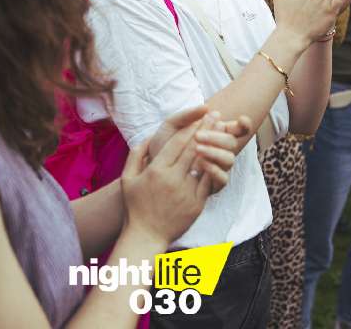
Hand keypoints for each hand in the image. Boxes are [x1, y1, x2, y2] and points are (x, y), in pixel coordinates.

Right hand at [121, 109, 222, 243]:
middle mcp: (172, 179)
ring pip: (203, 163)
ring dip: (215, 144)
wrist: (146, 236)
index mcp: (156, 171)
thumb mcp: (127, 178)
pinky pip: (208, 182)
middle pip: (193, 148)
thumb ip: (136, 154)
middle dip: (206, 129)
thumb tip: (147, 137)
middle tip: (216, 115)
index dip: (190, 127)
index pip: (177, 143)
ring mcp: (186, 192)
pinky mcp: (196, 204)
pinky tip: (221, 155)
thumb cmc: (135, 206)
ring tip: (223, 130)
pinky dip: (215, 167)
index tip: (199, 115)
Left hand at [147, 108, 250, 192]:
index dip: (244, 125)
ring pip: (230, 159)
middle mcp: (219, 151)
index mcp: (214, 135)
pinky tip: (200, 164)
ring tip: (197, 149)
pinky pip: (223, 179)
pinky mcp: (211, 184)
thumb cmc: (164, 143)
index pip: (237, 130)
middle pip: (232, 143)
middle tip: (198, 135)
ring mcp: (217, 167)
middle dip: (218, 137)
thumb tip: (206, 107)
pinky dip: (214, 170)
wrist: (151, 166)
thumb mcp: (172, 125)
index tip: (241, 119)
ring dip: (215, 152)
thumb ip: (188, 115)